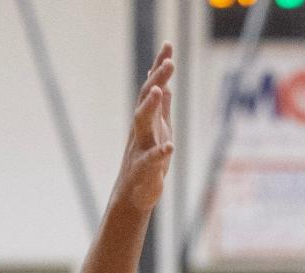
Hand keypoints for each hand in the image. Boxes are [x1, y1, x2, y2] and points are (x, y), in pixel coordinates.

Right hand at [116, 44, 174, 213]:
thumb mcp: (158, 131)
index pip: (152, 87)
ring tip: (160, 90)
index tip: (168, 44)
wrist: (135, 195)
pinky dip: (159, 154)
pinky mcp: (144, 170)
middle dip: (157, 79)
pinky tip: (169, 148)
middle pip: (147, 99)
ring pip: (142, 123)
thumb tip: (164, 84)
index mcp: (147, 120)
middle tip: (169, 61)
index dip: (159, 66)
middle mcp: (141, 129)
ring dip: (150, 106)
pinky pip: (151, 160)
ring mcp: (141, 148)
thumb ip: (161, 108)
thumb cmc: (147, 162)